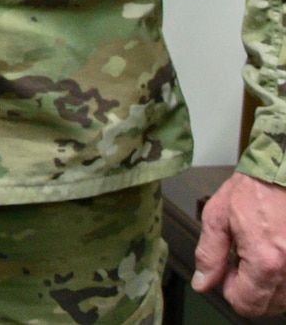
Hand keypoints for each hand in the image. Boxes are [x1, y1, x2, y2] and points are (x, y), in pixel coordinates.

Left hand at [195, 171, 285, 315]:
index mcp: (265, 261)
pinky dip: (282, 277)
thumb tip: (202, 283)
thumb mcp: (218, 217)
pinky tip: (271, 254)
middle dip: (248, 289)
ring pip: (283, 299)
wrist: (282, 172)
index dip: (228, 289)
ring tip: (258, 255)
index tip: (226, 269)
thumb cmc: (253, 189)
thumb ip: (209, 254)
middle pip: (267, 307)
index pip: (246, 304)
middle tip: (241, 261)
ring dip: (267, 285)